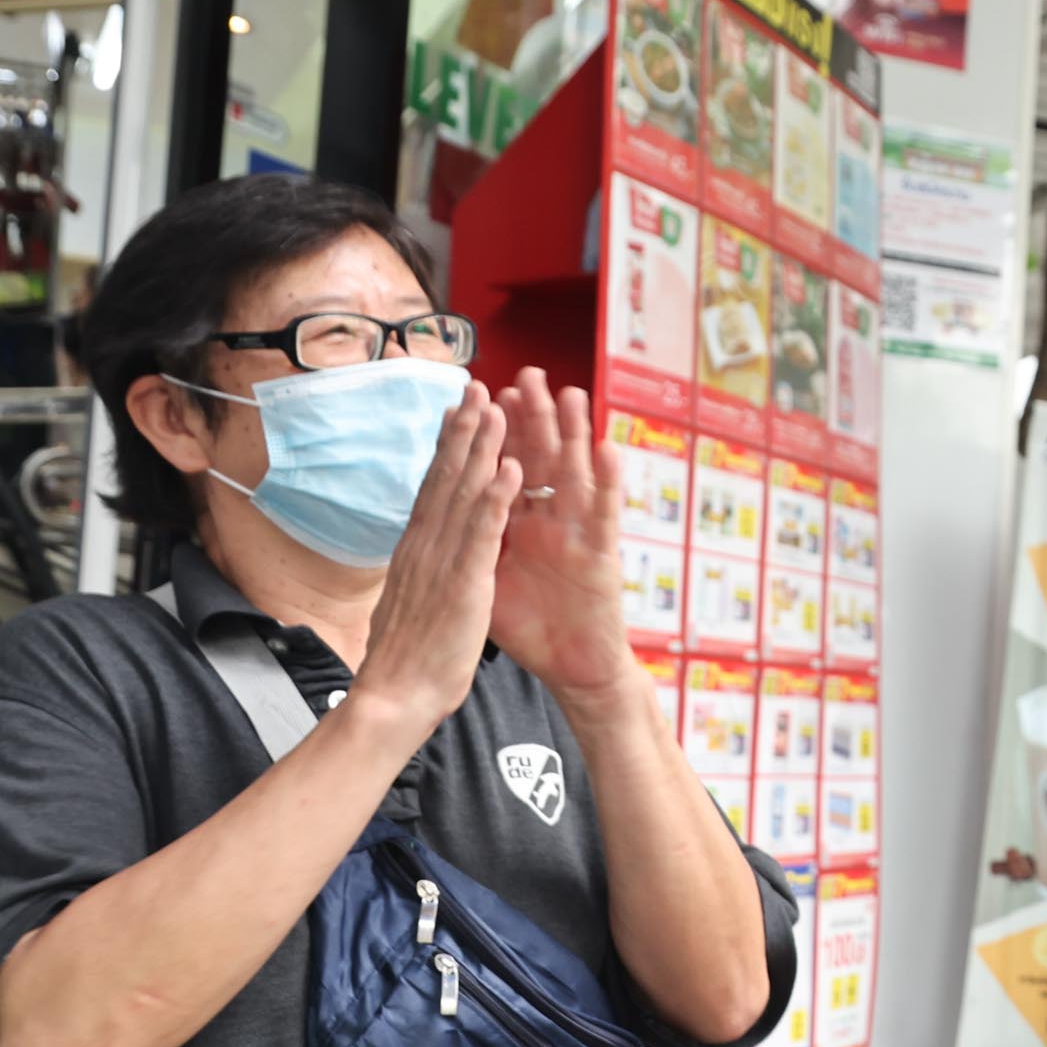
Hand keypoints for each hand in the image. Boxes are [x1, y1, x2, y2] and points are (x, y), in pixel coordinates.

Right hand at [353, 386, 516, 736]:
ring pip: (464, 493)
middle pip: (445, 477)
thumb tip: (411, 556)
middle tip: (476, 387)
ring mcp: (443, 561)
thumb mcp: (408, 601)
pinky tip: (511, 468)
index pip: (433, 488)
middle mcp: (425, 546)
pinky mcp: (464, 582)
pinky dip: (497, 498)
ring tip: (496, 407)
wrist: (395, 697)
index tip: (456, 412)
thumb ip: (413, 571)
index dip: (446, 448)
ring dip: (482, 448)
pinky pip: (484, 533)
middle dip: (463, 431)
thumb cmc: (406, 659)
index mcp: (415, 550)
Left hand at [486, 369, 633, 700]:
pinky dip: (608, 481)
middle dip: (534, 417)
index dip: (492, 434)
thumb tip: (438, 521)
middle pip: (541, 460)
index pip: (503, 471)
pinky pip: (605, 513)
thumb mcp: (486, 582)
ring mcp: (579, 534)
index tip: (477, 397)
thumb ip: (471, 545)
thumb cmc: (531, 630)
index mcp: (520, 526)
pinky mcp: (602, 556)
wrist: (572, 672)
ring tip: (570, 394)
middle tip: (526, 374)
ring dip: (576, 434)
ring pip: (576, 475)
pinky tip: (607, 448)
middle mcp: (552, 522)